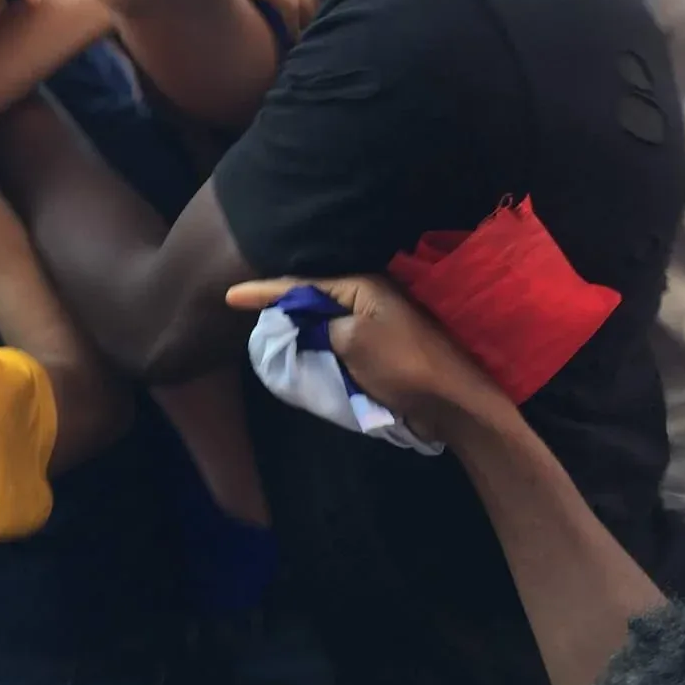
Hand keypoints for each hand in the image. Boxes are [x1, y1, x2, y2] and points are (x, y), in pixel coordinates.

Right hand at [225, 274, 510, 441]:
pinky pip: (340, 335)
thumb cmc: (404, 366)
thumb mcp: (352, 342)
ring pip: (326, 316)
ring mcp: (378, 319)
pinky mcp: (383, 344)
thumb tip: (300, 323)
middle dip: (281, 303)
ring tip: (270, 331)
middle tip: (247, 311)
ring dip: (300, 324)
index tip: (231, 296)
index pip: (302, 284)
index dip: (264, 291)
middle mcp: (370, 295)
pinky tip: (304, 349)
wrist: (454, 401)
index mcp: (363, 285)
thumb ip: (319, 326)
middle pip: (314, 295)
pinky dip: (319, 341)